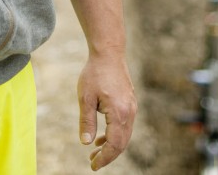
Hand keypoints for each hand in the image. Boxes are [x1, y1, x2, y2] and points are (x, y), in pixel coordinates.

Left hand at [78, 54, 135, 169]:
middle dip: (108, 155)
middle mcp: (129, 113)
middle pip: (122, 143)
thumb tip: (86, 143)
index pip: (114, 145)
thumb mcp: (85, 98)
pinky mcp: (130, 103)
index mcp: (119, 113)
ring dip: (111, 146)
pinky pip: (124, 126)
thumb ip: (87, 122)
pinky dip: (115, 135)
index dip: (104, 158)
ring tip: (94, 152)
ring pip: (124, 135)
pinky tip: (101, 137)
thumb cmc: (94, 73)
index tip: (93, 166)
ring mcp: (132, 108)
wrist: (109, 53)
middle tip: (92, 162)